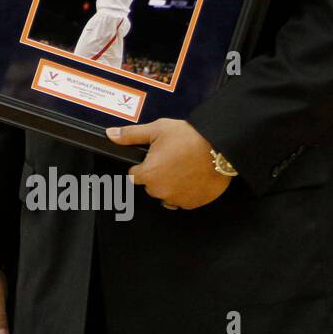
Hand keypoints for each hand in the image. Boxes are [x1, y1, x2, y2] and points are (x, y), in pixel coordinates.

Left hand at [108, 118, 232, 208]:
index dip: (143, 166)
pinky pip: (183, 200)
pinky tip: (192, 177)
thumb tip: (111, 134)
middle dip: (157, 175)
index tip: (153, 159)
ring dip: (171, 185)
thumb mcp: (157, 130)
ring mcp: (178, 199)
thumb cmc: (189, 138)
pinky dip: (185, 192)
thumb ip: (131, 135)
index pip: (135, 176)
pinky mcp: (194, 204)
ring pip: (166, 194)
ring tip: (183, 167)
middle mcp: (161, 191)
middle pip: (151, 185)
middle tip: (171, 159)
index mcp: (149, 174)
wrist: (221, 148)